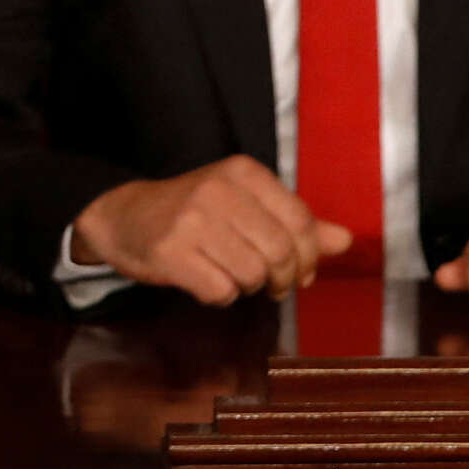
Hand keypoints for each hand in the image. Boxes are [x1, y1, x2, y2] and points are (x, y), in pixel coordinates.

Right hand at [70, 158, 347, 303]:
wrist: (122, 216)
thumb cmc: (194, 214)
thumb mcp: (247, 207)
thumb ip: (297, 223)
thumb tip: (346, 240)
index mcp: (244, 173)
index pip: (302, 223)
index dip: (310, 257)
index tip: (302, 272)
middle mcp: (218, 190)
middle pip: (282, 253)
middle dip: (283, 278)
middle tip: (270, 284)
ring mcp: (192, 220)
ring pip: (254, 274)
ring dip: (249, 287)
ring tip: (230, 275)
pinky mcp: (170, 251)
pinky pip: (221, 290)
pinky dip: (220, 295)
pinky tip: (206, 281)